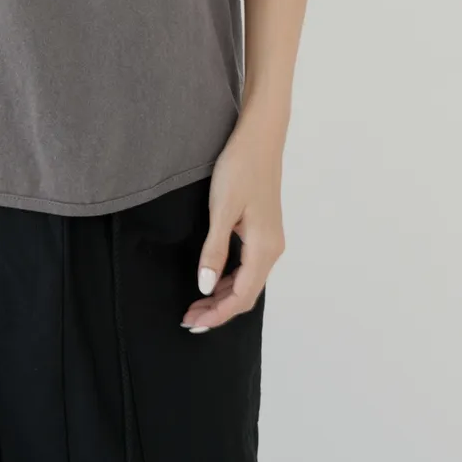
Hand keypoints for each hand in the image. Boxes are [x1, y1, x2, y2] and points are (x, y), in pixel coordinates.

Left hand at [181, 113, 285, 330]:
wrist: (259, 138)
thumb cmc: (240, 168)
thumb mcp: (222, 209)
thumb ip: (214, 250)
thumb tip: (205, 287)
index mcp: (264, 248)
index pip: (241, 296)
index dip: (217, 314)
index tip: (192, 323)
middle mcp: (272, 249)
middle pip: (246, 294)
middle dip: (218, 309)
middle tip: (189, 318)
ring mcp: (270, 240)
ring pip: (247, 281)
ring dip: (223, 296)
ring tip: (196, 304)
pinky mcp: (264, 231)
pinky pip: (248, 267)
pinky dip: (229, 280)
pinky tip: (212, 280)